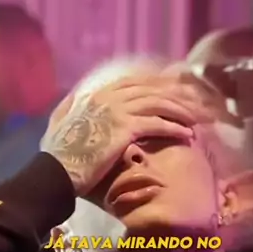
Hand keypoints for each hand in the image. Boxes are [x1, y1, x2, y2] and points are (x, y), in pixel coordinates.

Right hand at [41, 76, 209, 195]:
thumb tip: (76, 96)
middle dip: (176, 96)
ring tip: (196, 119)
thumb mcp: (60, 120)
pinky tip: (186, 133)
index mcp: (97, 93)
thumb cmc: (58, 151)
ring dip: (180, 111)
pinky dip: (174, 128)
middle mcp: (110, 97)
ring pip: (157, 104)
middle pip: (151, 90)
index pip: (135, 81)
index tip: (175, 90)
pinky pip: (156, 124)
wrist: (57, 170)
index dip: (158, 84)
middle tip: (195, 104)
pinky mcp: (124, 129)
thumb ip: (71, 105)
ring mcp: (117, 111)